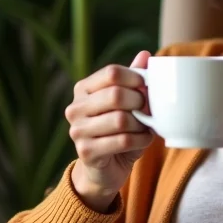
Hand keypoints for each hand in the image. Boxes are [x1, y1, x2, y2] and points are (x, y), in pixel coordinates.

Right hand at [65, 50, 153, 211]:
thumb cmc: (119, 129)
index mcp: (83, 89)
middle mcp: (75, 108)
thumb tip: (145, 54)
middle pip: (117, 95)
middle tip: (147, 110)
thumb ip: (133, 79)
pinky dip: (141, 140)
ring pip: (121, 120)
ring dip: (141, 124)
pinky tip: (143, 139)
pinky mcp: (86, 151)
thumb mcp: (127, 102)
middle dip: (139, 102)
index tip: (146, 86)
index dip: (135, 78)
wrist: (106, 168)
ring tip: (145, 127)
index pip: (111, 72)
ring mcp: (77, 130)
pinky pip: (123, 140)